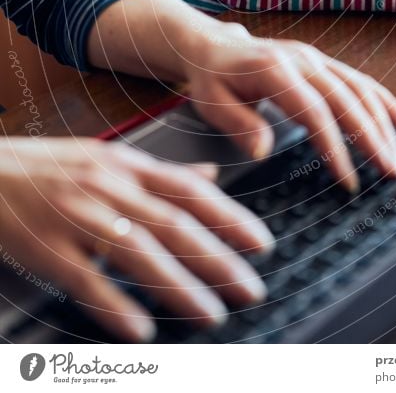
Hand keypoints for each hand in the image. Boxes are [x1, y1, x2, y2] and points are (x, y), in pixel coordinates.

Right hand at [0, 137, 272, 341]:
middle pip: (172, 224)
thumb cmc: (49, 168)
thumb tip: (211, 175)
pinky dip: (115, 305)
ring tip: (210, 313)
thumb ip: (161, 170)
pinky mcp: (46, 246)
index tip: (260, 243)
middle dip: (217, 259)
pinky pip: (86, 279)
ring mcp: (77, 215)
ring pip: (138, 251)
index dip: (229, 216)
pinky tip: (142, 329)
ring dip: (179, 285)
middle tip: (249, 288)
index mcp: (126, 164)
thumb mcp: (109, 156)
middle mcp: (108, 186)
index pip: (189, 190)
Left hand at [88, 0, 395, 192]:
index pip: (313, 111)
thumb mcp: (210, 103)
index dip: (334, 146)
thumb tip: (263, 150)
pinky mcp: (324, 63)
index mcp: (275, 69)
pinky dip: (386, 102)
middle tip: (392, 174)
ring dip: (384, 124)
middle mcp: (303, 60)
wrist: (211, 45)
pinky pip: (362, 81)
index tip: (348, 180)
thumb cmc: (210, 78)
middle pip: (347, 99)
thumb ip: (238, 124)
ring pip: (361, 90)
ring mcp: (317, 58)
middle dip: (373, 138)